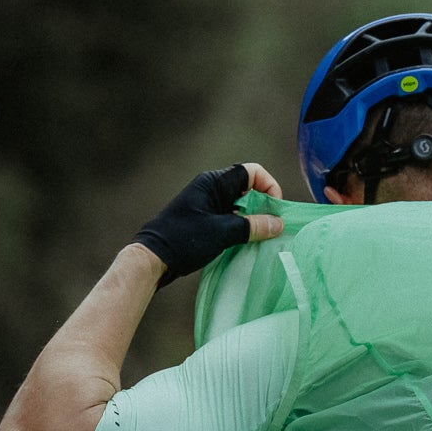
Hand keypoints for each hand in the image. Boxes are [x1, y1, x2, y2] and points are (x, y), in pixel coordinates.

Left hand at [134, 163, 285, 285]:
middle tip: (272, 226)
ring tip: (263, 237)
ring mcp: (208, 205)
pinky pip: (231, 218)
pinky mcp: (206, 221)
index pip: (250, 172)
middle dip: (263, 205)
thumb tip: (278, 224)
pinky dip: (243, 228)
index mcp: (213, 182)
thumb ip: (252, 227)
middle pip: (248, 189)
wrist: (153, 258)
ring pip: (241, 206)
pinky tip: (248, 242)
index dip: (268, 186)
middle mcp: (211, 189)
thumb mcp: (222, 232)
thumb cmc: (184, 240)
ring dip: (254, 219)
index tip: (275, 209)